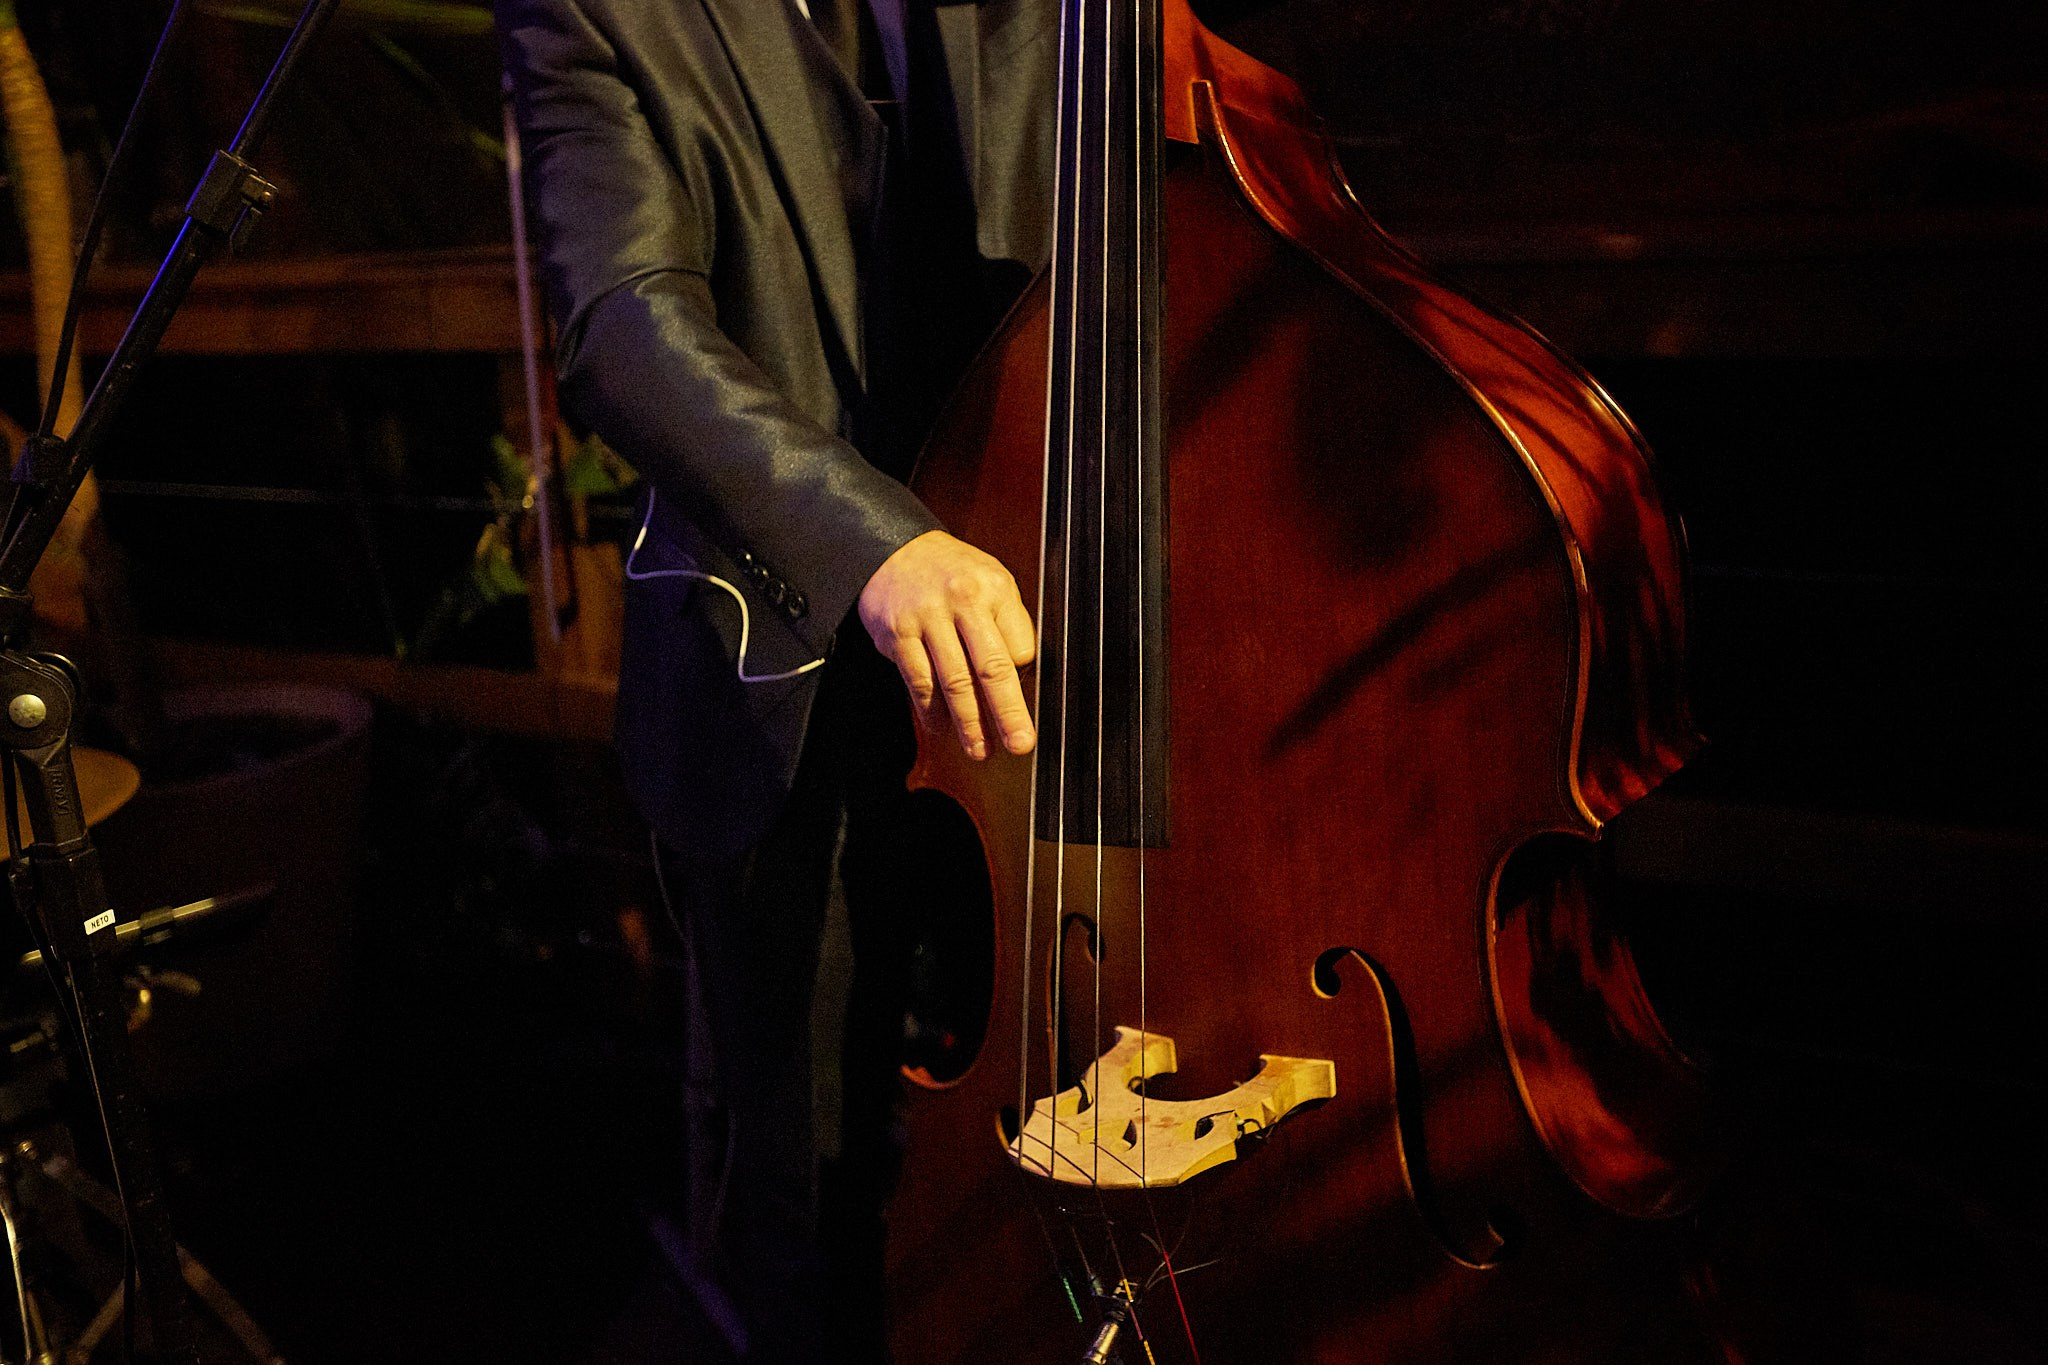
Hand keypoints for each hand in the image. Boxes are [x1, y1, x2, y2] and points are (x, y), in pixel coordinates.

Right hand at [858, 530, 1036, 759]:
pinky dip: (930, 710)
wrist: (893, 550)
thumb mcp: (990, 581)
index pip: (1020, 646)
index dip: (1024, 679)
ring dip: (968, 722)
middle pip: (990, 666)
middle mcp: (962, 601)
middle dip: (1007, 711)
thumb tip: (1023, 675)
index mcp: (994, 589)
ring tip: (980, 750)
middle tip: (1020, 743)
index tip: (1026, 704)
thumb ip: (1008, 623)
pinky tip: (940, 728)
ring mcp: (927, 618)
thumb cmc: (952, 574)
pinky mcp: (897, 634)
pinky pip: (918, 681)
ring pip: (953, 681)